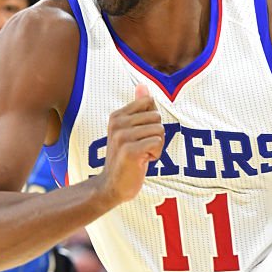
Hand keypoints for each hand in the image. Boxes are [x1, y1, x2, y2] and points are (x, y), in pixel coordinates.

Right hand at [99, 84, 163, 204]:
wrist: (112, 186)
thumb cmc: (125, 158)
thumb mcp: (130, 131)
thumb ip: (138, 108)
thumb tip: (144, 86)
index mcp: (117, 116)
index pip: (149, 103)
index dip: (152, 122)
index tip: (140, 136)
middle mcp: (118, 123)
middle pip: (156, 117)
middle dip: (156, 135)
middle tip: (142, 148)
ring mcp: (122, 137)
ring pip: (159, 131)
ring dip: (156, 146)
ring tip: (141, 155)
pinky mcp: (129, 151)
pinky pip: (157, 143)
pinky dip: (155, 155)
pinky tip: (142, 161)